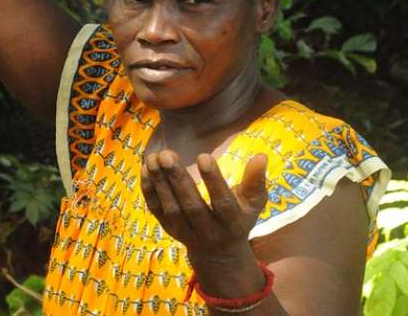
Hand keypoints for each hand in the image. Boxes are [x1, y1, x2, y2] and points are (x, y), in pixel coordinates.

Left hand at [141, 149, 267, 256]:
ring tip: (154, 158)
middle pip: (191, 207)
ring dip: (160, 183)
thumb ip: (256, 180)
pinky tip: (146, 169)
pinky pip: (156, 211)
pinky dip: (149, 191)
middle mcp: (207, 231)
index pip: (222, 203)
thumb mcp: (254, 202)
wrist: (219, 253)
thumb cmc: (240, 218)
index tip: (203, 156)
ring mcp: (185, 232)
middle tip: (167, 155)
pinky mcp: (169, 229)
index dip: (213, 181)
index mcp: (232, 223)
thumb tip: (261, 156)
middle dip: (178, 180)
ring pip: (171, 209)